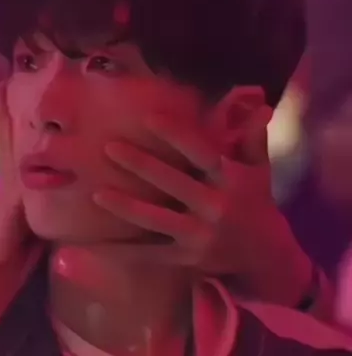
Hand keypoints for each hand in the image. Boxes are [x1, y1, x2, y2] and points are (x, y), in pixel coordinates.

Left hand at [93, 109, 312, 305]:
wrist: (266, 256)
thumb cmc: (255, 204)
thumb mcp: (259, 170)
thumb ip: (253, 139)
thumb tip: (260, 105)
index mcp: (230, 179)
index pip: (200, 152)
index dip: (175, 134)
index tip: (148, 117)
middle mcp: (214, 206)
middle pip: (172, 182)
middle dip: (140, 165)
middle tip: (109, 147)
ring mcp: (199, 235)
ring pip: (155, 219)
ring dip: (125, 207)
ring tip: (97, 193)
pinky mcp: (186, 258)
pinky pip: (150, 254)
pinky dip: (123, 252)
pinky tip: (98, 246)